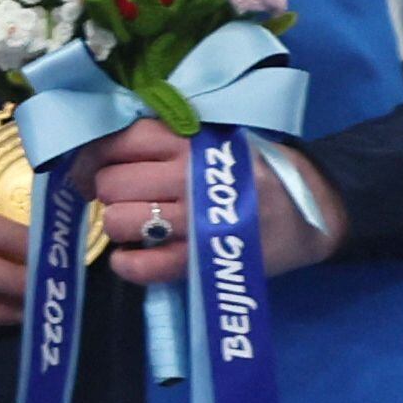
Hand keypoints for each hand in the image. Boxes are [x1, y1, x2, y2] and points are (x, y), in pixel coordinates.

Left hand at [87, 120, 346, 285]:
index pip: (123, 140)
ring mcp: (197, 221)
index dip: (94, 156)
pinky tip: (127, 260)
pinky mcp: (204, 262)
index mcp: (192, 140)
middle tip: (117, 198)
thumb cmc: (256, 169)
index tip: (89, 168)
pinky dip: (127, 265)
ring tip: (131, 226)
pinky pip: (146, 266)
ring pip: (123, 222)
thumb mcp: (218, 136)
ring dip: (117, 226)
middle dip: (106, 192)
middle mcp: (190, 175)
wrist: (313, 213)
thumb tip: (104, 146)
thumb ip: (169, 137)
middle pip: (114, 183)